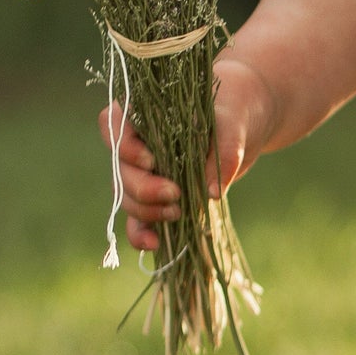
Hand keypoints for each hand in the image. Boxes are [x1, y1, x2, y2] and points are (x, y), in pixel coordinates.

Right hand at [99, 52, 281, 253]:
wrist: (244, 122)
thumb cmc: (233, 109)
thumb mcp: (235, 122)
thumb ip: (225, 149)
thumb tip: (211, 192)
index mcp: (142, 110)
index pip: (112, 124)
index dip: (123, 146)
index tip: (151, 161)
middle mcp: (135, 142)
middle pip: (119, 169)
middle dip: (142, 188)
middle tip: (174, 194)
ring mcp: (144, 172)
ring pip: (126, 196)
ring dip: (146, 211)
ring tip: (177, 213)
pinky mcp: (157, 196)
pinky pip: (138, 219)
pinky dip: (142, 234)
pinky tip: (154, 245)